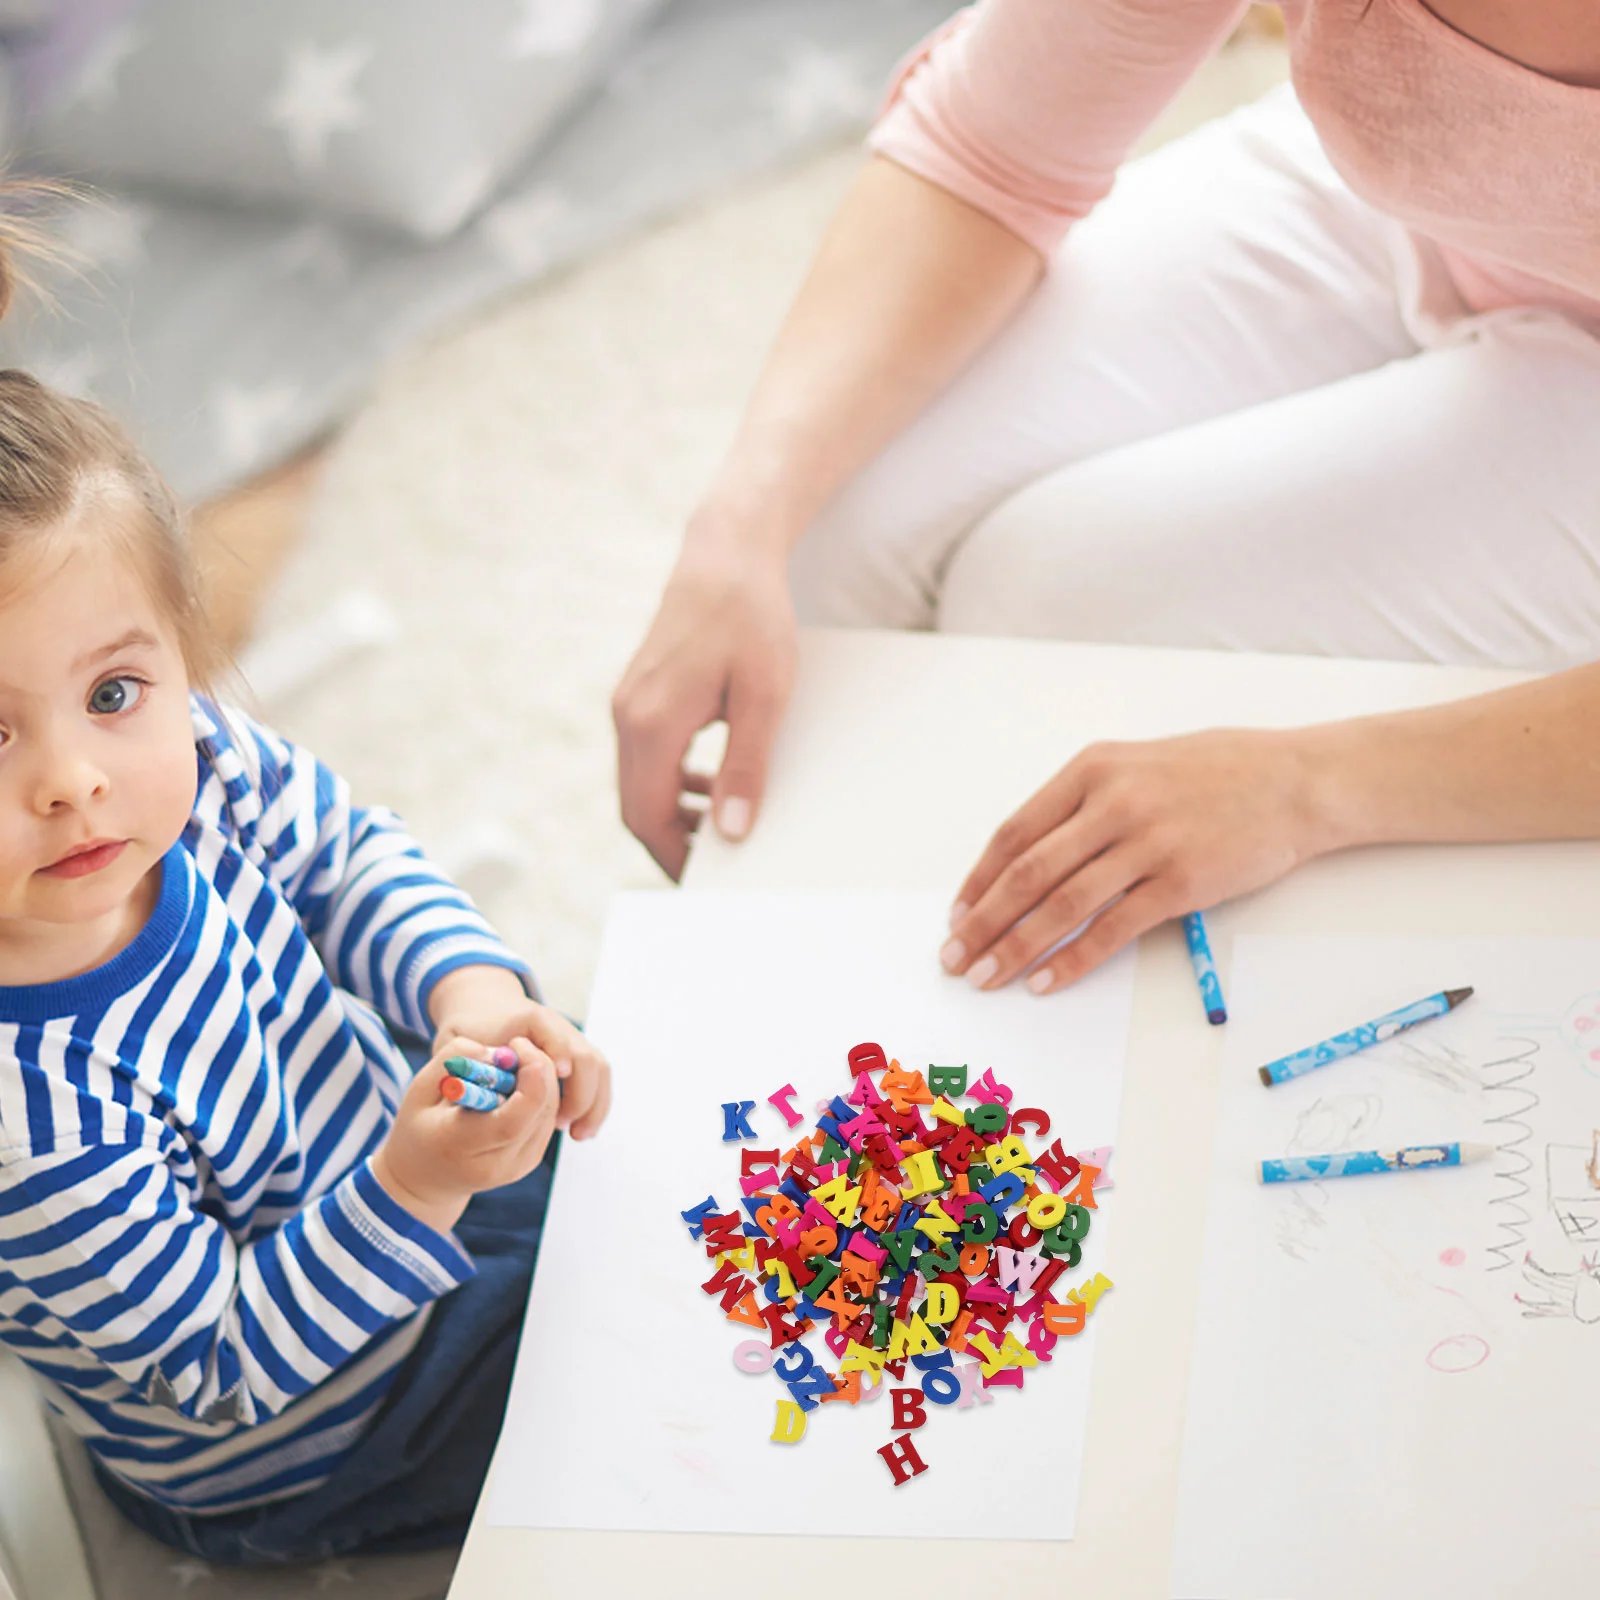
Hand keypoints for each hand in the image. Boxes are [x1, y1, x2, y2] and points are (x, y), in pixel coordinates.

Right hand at [372, 1034, 560, 1233]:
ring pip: (549, 1112)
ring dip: (542, 1080)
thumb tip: (499, 1052)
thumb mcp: (420, 1089)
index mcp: (460, 1147)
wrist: (425, 1180)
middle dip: (539, 1069)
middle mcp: (495, 1165)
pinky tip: (519, 1083)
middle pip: (539, 1112)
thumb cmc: (419, 1127)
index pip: (511, 1120)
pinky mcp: (530, 1161)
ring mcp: (517, 1168)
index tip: (519, 1047)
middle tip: (519, 1045)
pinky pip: (547, 1118)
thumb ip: (453, 1060)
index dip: (529, 1081)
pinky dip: (541, 1094)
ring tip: (514, 1064)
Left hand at [428, 966, 611, 1140]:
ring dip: (592, 1104)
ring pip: (598, 1069)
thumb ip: (465, 1058)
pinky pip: (598, 1079)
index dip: (558, 1051)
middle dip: (579, 1092)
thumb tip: (484, 1082)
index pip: (552, 1031)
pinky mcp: (577, 1057)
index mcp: (528, 1018)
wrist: (487, 1010)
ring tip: (577, 1135)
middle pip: (584, 1055)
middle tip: (561, 1123)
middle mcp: (558, 1026)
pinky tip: (581, 1131)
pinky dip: (595, 1106)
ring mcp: (572, 1041)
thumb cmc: (471, 1030)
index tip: (557, 1075)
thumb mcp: (458, 1040)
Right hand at [613, 521, 796, 878]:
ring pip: (639, 783)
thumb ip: (746, 767)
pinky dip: (672, 781)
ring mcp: (628, 704)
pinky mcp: (639, 694)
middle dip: (672, 842)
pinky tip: (710, 782)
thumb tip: (734, 830)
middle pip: (636, 807)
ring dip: (674, 812)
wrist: (726, 554)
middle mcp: (628, 716)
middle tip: (720, 866)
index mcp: (651, 723)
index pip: (645, 817)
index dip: (672, 858)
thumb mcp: (764, 697)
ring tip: (723, 826)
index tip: (707, 883)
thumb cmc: (751, 619)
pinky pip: (646, 757)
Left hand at [940, 729, 1324, 992]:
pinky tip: (1045, 983)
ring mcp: (1147, 842)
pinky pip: (1112, 929)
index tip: (957, 916)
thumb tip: (1025, 861)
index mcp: (1092, 769)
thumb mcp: (1134, 765)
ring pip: (1062, 904)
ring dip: (1016, 948)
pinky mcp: (1180, 882)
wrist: (1295, 781)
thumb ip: (1081, 804)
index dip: (979, 881)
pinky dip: (1073, 961)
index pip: (1015, 833)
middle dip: (983, 922)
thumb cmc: (1215, 772)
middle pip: (1027, 873)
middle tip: (954, 958)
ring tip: (987, 977)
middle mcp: (1113, 802)